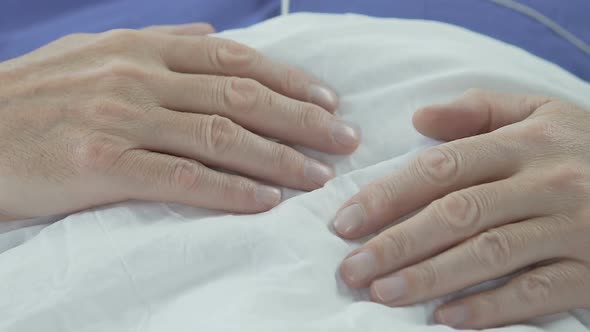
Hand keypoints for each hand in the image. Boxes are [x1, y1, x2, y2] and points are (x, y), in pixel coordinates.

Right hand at [0, 23, 359, 220]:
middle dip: (302, 120)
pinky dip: (229, 190)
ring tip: (318, 175)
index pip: (236, 61)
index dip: (290, 80)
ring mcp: (122, 118)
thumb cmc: (37, 95)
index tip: (329, 101)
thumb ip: (159, 42)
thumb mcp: (96, 50)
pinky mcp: (101, 163)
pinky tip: (265, 201)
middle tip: (344, 139)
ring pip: (221, 137)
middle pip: (242, 97)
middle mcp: (140, 77)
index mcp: (143, 48)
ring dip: (279, 159)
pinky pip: (181, 177)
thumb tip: (210, 35)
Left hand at [333, 89, 589, 328]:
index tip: (345, 222)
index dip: (387, 195)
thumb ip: (479, 110)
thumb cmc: (583, 147)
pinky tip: (447, 319)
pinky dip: (491, 308)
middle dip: (396, 243)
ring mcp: (572, 227)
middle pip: (456, 213)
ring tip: (382, 292)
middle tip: (352, 269)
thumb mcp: (539, 112)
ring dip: (430, 277)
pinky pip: (537, 292)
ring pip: (489, 253)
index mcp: (524, 142)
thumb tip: (419, 118)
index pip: (441, 168)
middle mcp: (546, 182)